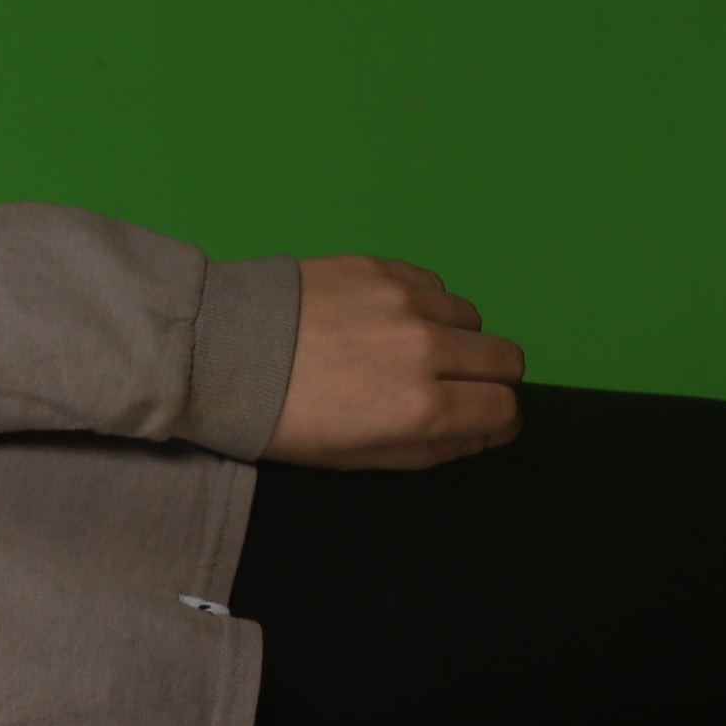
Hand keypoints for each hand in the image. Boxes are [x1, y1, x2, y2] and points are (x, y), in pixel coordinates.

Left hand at [266, 256, 525, 469]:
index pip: (505, 408)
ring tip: (406, 352)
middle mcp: (425, 349)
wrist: (218, 354)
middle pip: (507, 359)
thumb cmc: (281, 419)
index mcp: (419, 406)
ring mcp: (406, 302)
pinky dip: (424, 305)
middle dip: (488, 380)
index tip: (480, 421)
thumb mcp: (353, 458)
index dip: (497, 421)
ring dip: (455, 338)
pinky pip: (434, 285)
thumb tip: (482, 435)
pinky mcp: (382, 267)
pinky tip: (382, 320)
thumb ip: (430, 450)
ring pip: (472, 318)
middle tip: (451, 387)